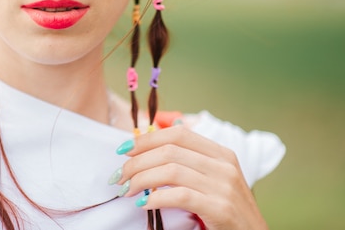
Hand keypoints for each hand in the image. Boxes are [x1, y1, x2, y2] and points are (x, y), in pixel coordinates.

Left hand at [114, 125, 268, 229]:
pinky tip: (144, 204)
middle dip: (137, 161)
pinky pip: (180, 196)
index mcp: (221, 153)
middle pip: (169, 151)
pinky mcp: (220, 208)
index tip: (123, 150)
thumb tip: (151, 140)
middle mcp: (224, 165)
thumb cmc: (225, 211)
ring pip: (171, 170)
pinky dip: (156, 198)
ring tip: (127, 190)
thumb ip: (189, 161)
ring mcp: (224, 186)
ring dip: (141, 179)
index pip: (177, 134)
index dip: (146, 139)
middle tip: (119, 176)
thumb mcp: (212, 180)